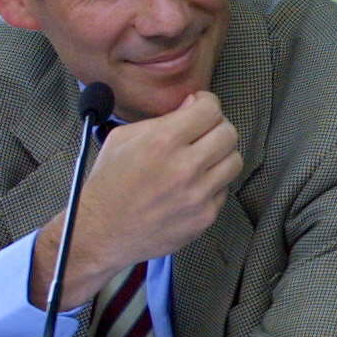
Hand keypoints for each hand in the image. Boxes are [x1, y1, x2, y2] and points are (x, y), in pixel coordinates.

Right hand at [35, 92, 242, 307]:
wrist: (101, 232)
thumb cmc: (109, 182)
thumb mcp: (123, 139)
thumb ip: (162, 118)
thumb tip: (193, 103)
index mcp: (162, 142)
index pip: (210, 110)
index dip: (207, 103)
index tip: (201, 107)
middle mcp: (185, 167)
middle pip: (229, 134)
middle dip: (217, 127)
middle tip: (203, 133)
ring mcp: (198, 195)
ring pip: (235, 161)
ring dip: (220, 156)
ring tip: (202, 159)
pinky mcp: (205, 217)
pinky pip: (224, 189)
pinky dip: (213, 184)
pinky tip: (193, 185)